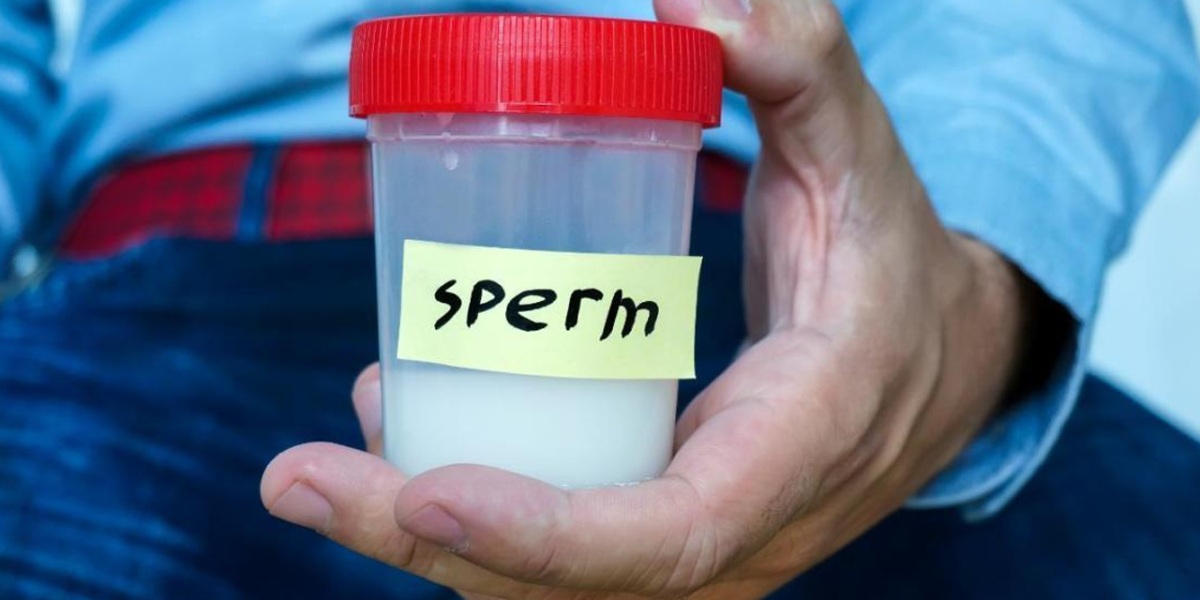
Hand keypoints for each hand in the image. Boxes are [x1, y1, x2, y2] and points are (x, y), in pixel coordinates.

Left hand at [261, 0, 1035, 596]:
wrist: (939, 361)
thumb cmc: (890, 256)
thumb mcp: (857, 155)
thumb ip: (796, 64)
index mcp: (806, 439)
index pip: (675, 533)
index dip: (550, 536)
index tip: (426, 491)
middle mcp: (752, 529)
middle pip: (576, 588)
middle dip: (424, 546)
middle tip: (291, 478)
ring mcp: (708, 556)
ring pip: (550, 594)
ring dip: (421, 544)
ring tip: (317, 468)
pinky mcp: (670, 545)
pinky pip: (557, 568)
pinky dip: (461, 526)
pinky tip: (398, 438)